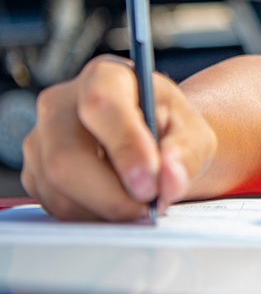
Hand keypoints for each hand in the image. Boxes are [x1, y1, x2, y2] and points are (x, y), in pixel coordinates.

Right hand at [21, 55, 216, 220]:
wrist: (150, 139)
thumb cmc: (170, 129)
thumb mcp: (194, 133)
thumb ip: (187, 153)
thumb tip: (169, 180)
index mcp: (106, 77)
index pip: (102, 105)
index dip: (124, 147)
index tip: (150, 183)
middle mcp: (61, 103)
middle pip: (67, 157)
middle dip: (112, 195)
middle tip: (149, 208)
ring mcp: (40, 138)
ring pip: (59, 190)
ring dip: (105, 210)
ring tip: (140, 203)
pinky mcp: (34, 172)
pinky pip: (55, 207)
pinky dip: (92, 216)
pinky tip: (118, 203)